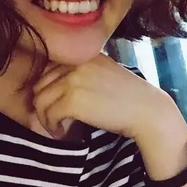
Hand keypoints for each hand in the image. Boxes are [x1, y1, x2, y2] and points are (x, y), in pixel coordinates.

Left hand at [32, 53, 186, 142]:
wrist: (147, 111)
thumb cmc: (128, 98)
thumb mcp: (102, 73)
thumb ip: (79, 74)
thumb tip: (51, 88)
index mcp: (83, 55)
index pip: (48, 68)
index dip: (47, 88)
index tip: (55, 104)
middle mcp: (76, 63)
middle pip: (39, 83)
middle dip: (43, 104)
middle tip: (55, 119)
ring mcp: (73, 80)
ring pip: (40, 100)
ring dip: (46, 118)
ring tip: (58, 127)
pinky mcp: (73, 100)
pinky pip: (49, 114)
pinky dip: (53, 126)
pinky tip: (63, 132)